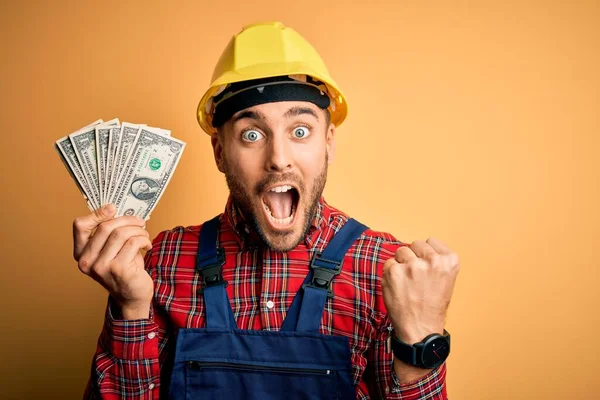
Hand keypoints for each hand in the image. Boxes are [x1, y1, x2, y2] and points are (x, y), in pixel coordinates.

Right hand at [73, 204, 153, 318]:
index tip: (113, 208)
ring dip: (137, 230)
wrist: (132, 296)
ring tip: (144, 234)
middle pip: (105, 227)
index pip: (80, 226)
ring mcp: (101, 266)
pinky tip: (147, 245)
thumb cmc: (123, 268)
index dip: (97, 213)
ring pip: (120, 234)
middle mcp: (87, 261)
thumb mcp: (112, 250)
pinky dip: (143, 240)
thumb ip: (110, 233)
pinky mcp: (118, 269)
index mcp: (81, 253)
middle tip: (139, 221)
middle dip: (126, 220)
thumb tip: (119, 210)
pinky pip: (133, 243)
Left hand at [382, 238, 459, 343]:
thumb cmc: (432, 306)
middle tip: (416, 277)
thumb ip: (437, 261)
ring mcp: (412, 265)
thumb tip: (420, 248)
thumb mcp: (446, 280)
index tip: (427, 266)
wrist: (420, 329)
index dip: (426, 254)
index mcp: (449, 261)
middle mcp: (432, 261)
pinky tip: (398, 286)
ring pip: (401, 251)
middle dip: (413, 257)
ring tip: (407, 282)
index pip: (431, 242)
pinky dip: (390, 273)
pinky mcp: (394, 271)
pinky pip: (388, 263)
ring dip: (401, 263)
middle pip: (415, 244)